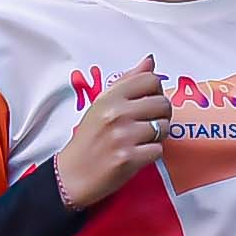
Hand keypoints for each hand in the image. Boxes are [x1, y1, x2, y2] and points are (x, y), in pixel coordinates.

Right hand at [52, 57, 169, 210]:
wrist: (72, 175)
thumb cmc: (88, 139)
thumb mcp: (102, 104)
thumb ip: (127, 82)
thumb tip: (150, 61)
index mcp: (110, 97)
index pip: (151, 80)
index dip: (156, 92)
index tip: (148, 102)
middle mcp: (117, 114)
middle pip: (162, 103)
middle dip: (161, 115)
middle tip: (148, 124)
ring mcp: (123, 137)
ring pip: (163, 127)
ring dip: (158, 136)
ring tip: (141, 140)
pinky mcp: (129, 159)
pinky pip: (158, 150)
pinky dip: (152, 154)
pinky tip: (138, 154)